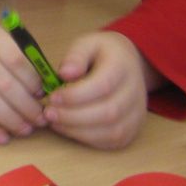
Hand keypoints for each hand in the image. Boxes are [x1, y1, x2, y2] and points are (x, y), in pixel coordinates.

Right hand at [0, 21, 48, 144]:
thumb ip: (12, 58)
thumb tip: (41, 91)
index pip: (15, 59)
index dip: (33, 81)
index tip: (43, 96)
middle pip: (3, 82)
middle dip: (26, 106)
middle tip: (40, 120)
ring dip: (10, 119)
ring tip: (25, 130)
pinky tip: (1, 138)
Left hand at [42, 31, 154, 149]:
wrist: (129, 65)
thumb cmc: (103, 54)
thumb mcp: (87, 44)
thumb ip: (75, 56)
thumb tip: (65, 74)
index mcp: (123, 67)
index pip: (103, 86)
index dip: (76, 95)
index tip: (53, 96)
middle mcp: (135, 93)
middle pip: (109, 112)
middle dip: (74, 116)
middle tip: (49, 112)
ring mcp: (136, 114)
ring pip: (112, 131)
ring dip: (79, 130)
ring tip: (54, 122)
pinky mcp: (131, 130)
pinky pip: (112, 141)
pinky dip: (88, 139)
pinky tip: (68, 129)